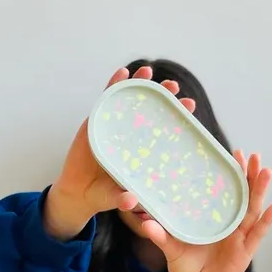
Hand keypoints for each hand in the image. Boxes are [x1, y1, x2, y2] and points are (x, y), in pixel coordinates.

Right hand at [43, 66, 196, 238]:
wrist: (80, 193)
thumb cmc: (103, 196)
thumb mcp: (114, 199)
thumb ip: (122, 200)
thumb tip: (131, 201)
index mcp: (143, 153)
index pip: (164, 131)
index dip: (177, 118)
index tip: (191, 107)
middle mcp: (132, 136)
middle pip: (150, 111)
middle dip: (162, 97)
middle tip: (174, 86)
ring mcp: (114, 126)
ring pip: (130, 101)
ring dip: (139, 84)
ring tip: (148, 70)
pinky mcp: (96, 122)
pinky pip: (106, 101)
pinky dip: (114, 85)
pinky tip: (122, 73)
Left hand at [141, 152, 271, 271]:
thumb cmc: (185, 269)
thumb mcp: (171, 247)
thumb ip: (160, 234)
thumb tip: (144, 222)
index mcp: (214, 220)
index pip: (226, 193)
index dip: (232, 174)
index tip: (234, 154)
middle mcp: (230, 226)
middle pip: (244, 197)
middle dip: (250, 176)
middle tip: (254, 155)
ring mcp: (239, 239)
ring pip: (253, 211)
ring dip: (261, 191)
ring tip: (266, 171)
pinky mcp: (244, 254)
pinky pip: (257, 235)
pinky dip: (267, 221)